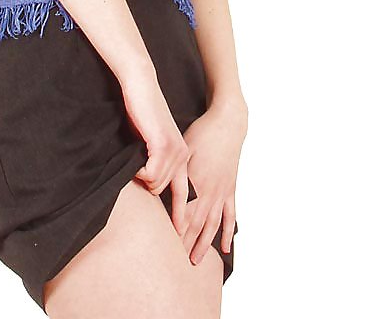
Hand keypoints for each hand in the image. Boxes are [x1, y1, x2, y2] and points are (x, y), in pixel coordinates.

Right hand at [119, 69, 190, 237]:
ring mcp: (175, 151)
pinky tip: (134, 162)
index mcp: (183, 157)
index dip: (182, 216)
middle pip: (169, 194)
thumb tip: (149, 186)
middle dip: (154, 199)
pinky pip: (150, 175)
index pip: (186, 194)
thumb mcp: (151, 143)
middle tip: (143, 203)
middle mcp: (183, 156)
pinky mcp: (163, 145)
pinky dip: (138, 172)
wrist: (141, 86)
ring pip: (158, 185)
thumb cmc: (141, 113)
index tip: (178, 234)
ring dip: (143, 180)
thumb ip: (154, 162)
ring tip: (135, 167)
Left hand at [180, 100, 247, 264]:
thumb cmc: (201, 133)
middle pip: (196, 224)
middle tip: (176, 263)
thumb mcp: (183, 148)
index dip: (175, 231)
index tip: (165, 246)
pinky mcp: (231, 189)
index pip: (183, 213)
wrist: (227, 124)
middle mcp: (210, 191)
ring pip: (213, 225)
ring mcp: (222, 192)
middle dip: (186, 243)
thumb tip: (156, 182)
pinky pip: (230, 216)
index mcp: (196, 182)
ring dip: (204, 244)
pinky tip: (225, 248)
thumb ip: (172, 169)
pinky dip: (228, 233)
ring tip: (196, 261)